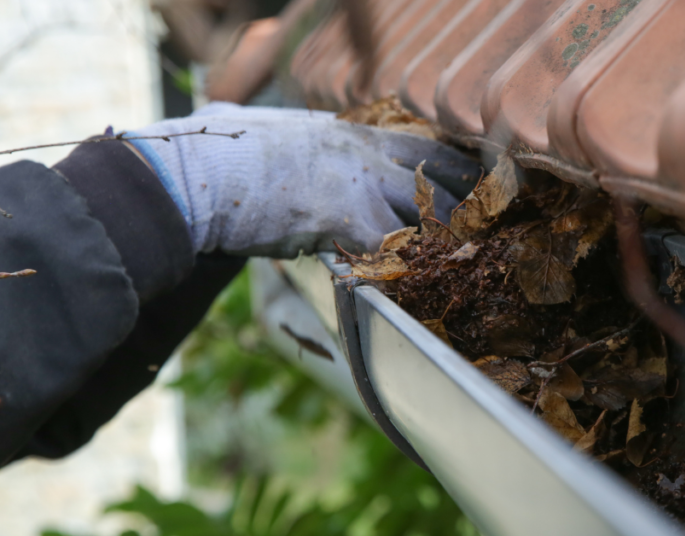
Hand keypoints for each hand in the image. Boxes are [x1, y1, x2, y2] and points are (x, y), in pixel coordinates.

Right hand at [129, 102, 480, 257]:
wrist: (198, 171)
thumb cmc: (221, 151)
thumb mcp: (270, 131)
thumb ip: (292, 139)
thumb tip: (253, 123)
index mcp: (351, 133)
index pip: (423, 146)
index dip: (455, 169)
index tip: (478, 185)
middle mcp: (366, 152)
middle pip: (439, 178)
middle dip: (466, 206)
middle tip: (486, 230)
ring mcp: (361, 182)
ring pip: (426, 215)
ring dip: (443, 243)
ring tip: (465, 266)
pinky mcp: (347, 218)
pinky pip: (392, 251)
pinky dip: (403, 271)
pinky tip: (413, 287)